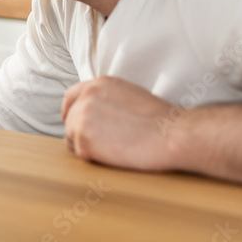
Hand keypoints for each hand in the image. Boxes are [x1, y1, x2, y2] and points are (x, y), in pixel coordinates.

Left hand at [61, 76, 175, 171]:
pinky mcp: (83, 138)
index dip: (71, 112)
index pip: (71, 96)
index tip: (76, 123)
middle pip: (70, 119)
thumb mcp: (128, 94)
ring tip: (114, 148)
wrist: (171, 134)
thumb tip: (96, 112)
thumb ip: (106, 98)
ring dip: (87, 145)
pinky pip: (80, 152)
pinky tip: (115, 154)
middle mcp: (87, 96)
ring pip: (72, 137)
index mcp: (99, 84)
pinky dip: (94, 157)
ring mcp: (82, 116)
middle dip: (80, 132)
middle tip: (100, 144)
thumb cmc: (159, 119)